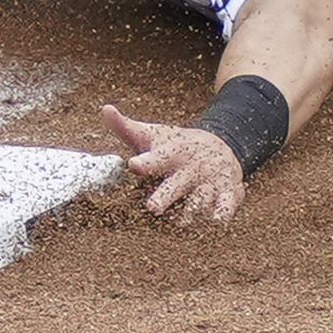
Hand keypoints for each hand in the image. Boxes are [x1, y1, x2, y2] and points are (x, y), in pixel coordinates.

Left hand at [100, 103, 245, 221]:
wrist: (221, 145)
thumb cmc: (176, 146)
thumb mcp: (153, 135)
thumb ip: (126, 127)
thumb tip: (104, 109)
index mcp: (171, 153)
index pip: (157, 158)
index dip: (146, 162)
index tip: (133, 165)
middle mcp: (191, 167)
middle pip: (177, 183)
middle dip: (165, 195)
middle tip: (152, 207)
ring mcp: (210, 179)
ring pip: (201, 197)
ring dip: (193, 209)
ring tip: (183, 223)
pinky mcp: (228, 191)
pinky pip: (227, 203)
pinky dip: (224, 211)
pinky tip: (218, 222)